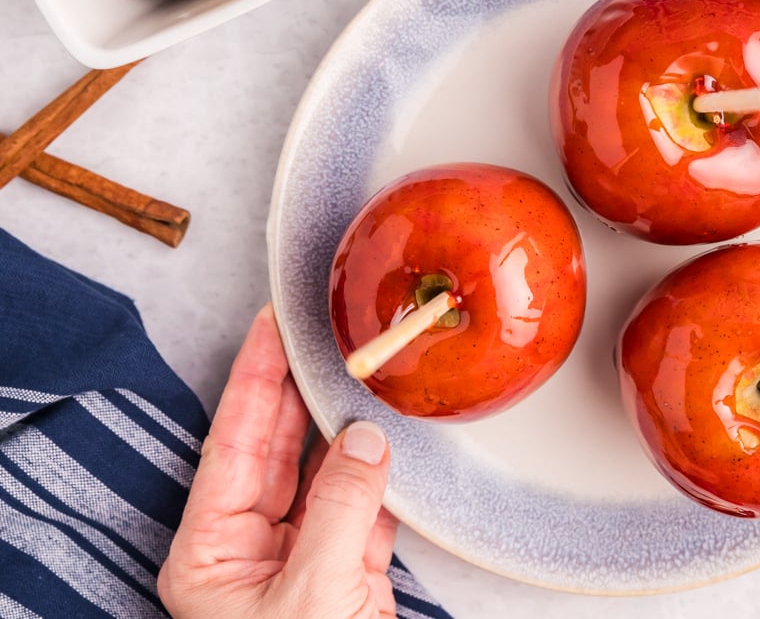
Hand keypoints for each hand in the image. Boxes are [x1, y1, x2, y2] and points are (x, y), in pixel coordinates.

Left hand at [158, 305, 399, 618]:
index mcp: (211, 554)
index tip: (269, 325)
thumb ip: (340, 511)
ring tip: (360, 369)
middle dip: (298, 388)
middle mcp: (250, 550)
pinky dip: (381, 472)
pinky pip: (363, 506)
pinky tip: (390, 434)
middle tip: (320, 331)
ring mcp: (301, 559)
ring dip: (345, 425)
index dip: (252, 379)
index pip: (232, 445)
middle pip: (275, 447)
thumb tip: (366, 443)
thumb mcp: (313, 597)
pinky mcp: (347, 573)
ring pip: (323, 472)